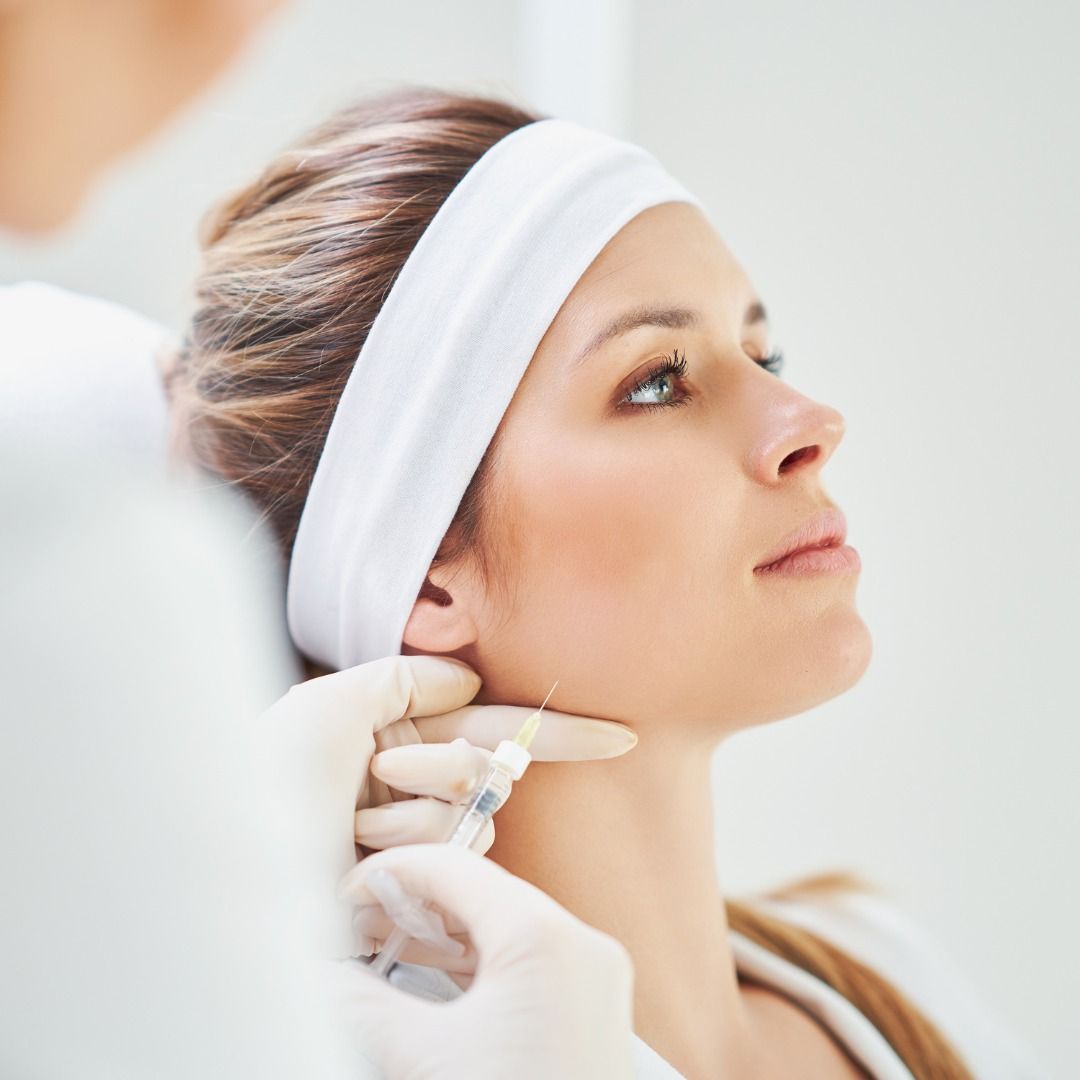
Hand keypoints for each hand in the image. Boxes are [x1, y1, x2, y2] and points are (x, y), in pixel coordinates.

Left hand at [253, 654, 635, 958]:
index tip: (620, 735)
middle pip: (487, 767)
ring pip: (473, 819)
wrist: (229, 868)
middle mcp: (412, 784)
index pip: (492, 724)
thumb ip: (405, 679)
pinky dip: (404, 860)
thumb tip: (468, 680)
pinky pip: (451, 864)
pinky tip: (356, 871)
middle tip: (374, 777)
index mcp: (395, 733)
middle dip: (437, 767)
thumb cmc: (268, 780)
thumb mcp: (326, 704)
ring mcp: (413, 840)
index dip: (557, 730)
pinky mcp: (413, 888)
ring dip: (412, 819)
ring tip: (351, 831)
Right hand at [332, 844, 635, 1079]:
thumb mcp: (423, 1059)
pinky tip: (428, 977)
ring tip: (383, 946)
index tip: (347, 893)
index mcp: (545, 938)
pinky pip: (525, 962)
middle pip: (482, 894)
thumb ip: (361, 1004)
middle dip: (414, 904)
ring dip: (441, 934)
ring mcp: (592, 976)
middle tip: (359, 922)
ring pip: (504, 928)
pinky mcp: (592, 1007)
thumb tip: (318, 976)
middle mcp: (580, 945)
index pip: (455, 869)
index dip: (391, 873)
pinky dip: (475, 964)